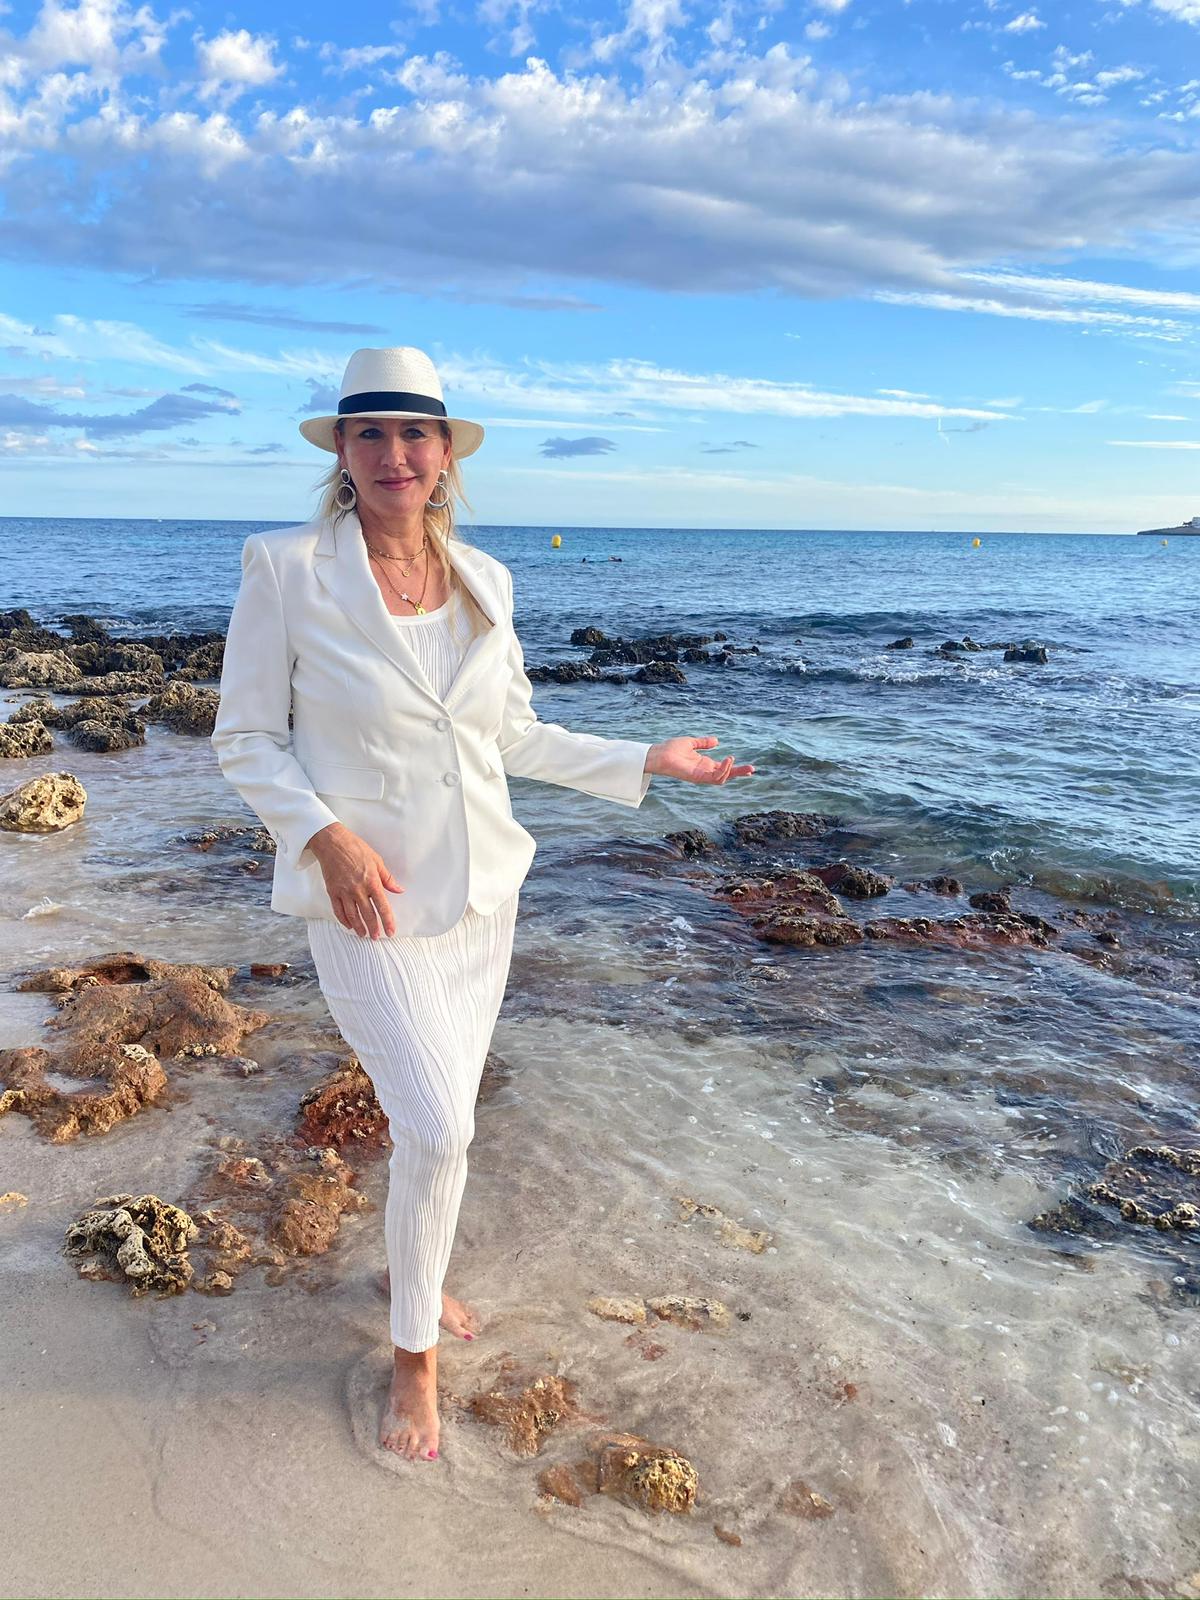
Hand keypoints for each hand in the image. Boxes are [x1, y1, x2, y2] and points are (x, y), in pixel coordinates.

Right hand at [306, 822, 403, 937]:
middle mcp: (358, 889)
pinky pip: (338, 910)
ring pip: (352, 915)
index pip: (382, 906)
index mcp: (371, 882)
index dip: (387, 921)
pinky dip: (344, 920)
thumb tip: (399, 890)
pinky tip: (349, 925)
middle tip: (376, 937)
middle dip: (373, 928)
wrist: (333, 843)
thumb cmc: (356, 848)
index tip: (391, 932)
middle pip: (367, 914)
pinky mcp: (332, 891)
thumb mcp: (377, 860)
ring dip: (359, 927)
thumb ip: (387, 878)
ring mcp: (344, 891)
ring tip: (363, 935)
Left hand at [646, 735, 754, 784]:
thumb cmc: (671, 749)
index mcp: (704, 764)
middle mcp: (704, 771)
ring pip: (721, 778)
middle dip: (739, 773)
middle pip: (726, 775)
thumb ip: (704, 742)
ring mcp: (701, 775)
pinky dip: (722, 770)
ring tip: (733, 759)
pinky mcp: (697, 777)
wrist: (658, 754)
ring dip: (730, 771)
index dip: (735, 767)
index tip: (749, 767)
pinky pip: (713, 777)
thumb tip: (717, 740)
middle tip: (752, 770)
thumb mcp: (691, 743)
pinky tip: (727, 760)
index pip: (724, 768)